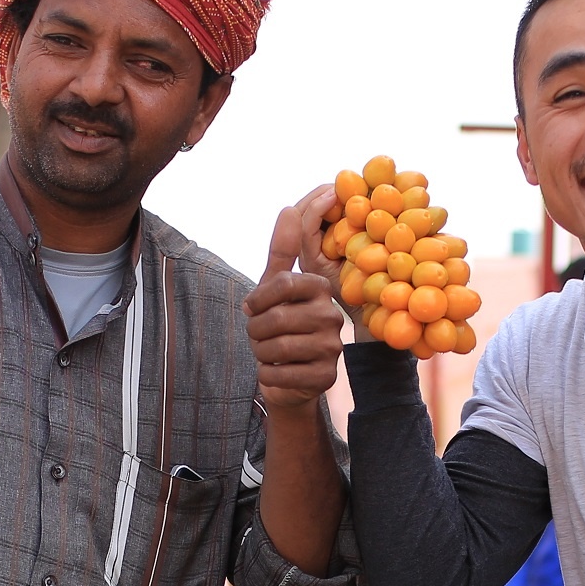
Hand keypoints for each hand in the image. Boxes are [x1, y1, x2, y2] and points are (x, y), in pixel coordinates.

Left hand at [246, 185, 347, 415]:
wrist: (289, 377)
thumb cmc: (279, 327)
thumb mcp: (274, 287)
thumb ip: (282, 250)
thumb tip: (289, 208)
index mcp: (320, 289)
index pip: (282, 283)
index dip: (257, 299)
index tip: (251, 309)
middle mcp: (332, 316)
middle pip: (277, 318)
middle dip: (256, 330)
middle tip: (259, 336)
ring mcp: (333, 348)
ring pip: (279, 348)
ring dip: (261, 353)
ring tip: (268, 352)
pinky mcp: (327, 377)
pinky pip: (282, 374)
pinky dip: (268, 376)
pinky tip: (276, 372)